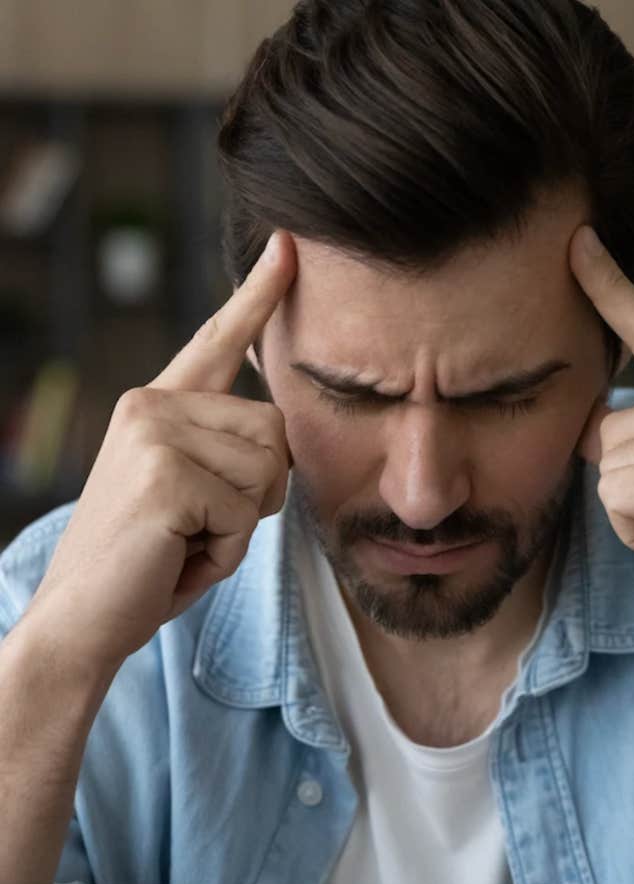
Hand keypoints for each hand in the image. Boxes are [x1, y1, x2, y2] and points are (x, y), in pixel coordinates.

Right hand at [24, 230, 296, 674]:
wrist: (80, 621)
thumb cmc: (144, 562)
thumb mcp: (187, 493)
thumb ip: (221, 451)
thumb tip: (278, 435)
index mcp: (156, 404)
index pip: (217, 340)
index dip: (258, 297)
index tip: (287, 248)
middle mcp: (151, 404)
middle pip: (277, 427)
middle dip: (260, 493)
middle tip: (202, 526)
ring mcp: (154, 434)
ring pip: (271, 469)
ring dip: (243, 525)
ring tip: (187, 541)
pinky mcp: (166, 474)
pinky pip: (248, 513)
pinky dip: (228, 552)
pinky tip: (180, 557)